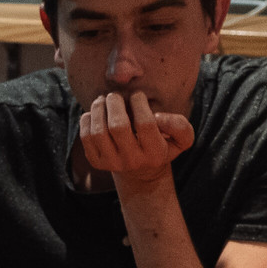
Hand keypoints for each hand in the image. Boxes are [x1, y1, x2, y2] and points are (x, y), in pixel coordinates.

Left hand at [78, 90, 194, 185]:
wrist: (141, 171)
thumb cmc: (161, 145)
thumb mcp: (181, 139)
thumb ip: (179, 126)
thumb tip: (157, 117)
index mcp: (155, 154)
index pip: (145, 124)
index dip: (139, 103)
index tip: (137, 96)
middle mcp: (133, 161)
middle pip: (118, 126)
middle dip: (115, 103)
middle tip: (116, 96)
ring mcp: (112, 163)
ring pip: (98, 132)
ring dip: (98, 108)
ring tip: (103, 100)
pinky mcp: (96, 162)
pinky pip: (85, 137)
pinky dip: (87, 119)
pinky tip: (96, 113)